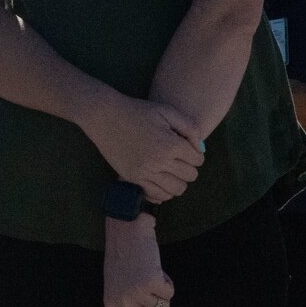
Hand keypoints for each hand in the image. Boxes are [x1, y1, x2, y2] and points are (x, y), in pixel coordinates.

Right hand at [87, 90, 202, 202]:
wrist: (104, 116)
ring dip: (179, 180)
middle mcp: (159, 161)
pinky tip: (160, 178)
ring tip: (171, 169)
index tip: (186, 147)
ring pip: (176, 189)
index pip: (198, 160)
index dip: (196, 153)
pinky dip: (164, 191)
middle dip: (189, 167)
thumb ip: (190, 128)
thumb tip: (200, 150)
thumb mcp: (167, 111)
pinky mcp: (133, 178)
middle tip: (179, 157)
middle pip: (190, 176)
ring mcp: (145, 172)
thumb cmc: (137, 110)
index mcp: (170, 144)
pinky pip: (157, 195)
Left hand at [103, 216, 173, 306]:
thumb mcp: (115, 283)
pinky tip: (156, 270)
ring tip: (149, 273)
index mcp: (111, 304)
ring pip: (163, 306)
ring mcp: (138, 294)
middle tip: (143, 280)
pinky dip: (168, 282)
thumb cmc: (122, 255)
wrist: (127, 231)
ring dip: (161, 291)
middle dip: (153, 300)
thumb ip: (124, 302)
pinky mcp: (153, 284)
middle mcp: (124, 302)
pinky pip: (170, 294)